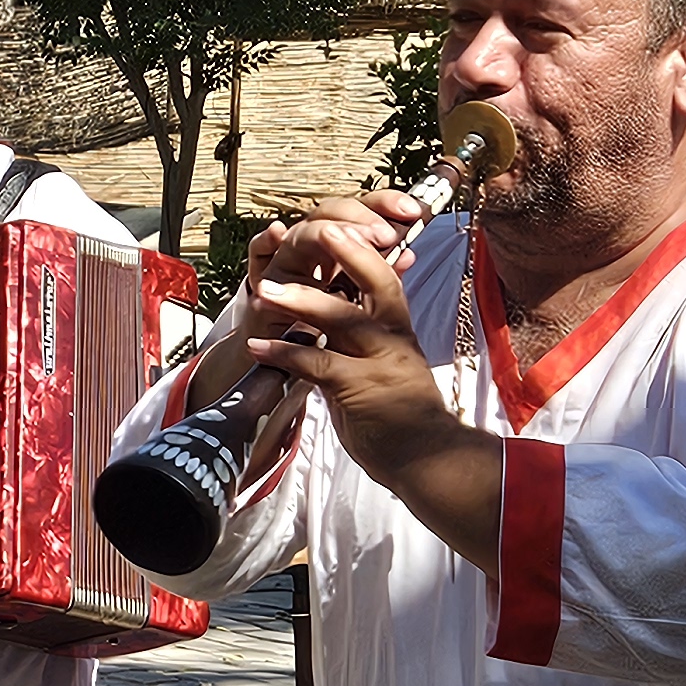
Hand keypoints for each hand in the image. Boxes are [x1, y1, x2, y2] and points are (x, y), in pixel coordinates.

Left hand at [241, 223, 464, 479]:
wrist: (427, 459)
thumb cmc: (403, 412)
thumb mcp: (391, 364)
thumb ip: (368, 338)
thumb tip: (341, 314)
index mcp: (399, 328)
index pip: (385, 277)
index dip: (363, 250)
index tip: (339, 227)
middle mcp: (393, 337)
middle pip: (374, 283)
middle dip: (344, 254)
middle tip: (307, 234)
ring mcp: (378, 361)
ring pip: (341, 318)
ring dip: (300, 301)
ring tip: (263, 292)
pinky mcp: (359, 390)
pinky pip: (317, 364)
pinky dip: (285, 354)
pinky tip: (258, 348)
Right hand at [246, 187, 423, 311]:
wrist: (285, 352)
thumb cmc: (323, 320)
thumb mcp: (358, 297)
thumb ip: (380, 275)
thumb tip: (410, 255)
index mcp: (339, 241)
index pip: (361, 209)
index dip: (385, 203)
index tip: (413, 211)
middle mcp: (312, 242)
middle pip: (331, 211)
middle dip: (360, 218)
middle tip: (385, 236)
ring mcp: (286, 257)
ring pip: (301, 229)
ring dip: (323, 231)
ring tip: (344, 238)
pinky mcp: (262, 278)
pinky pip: (258, 251)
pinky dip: (266, 240)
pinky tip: (277, 233)